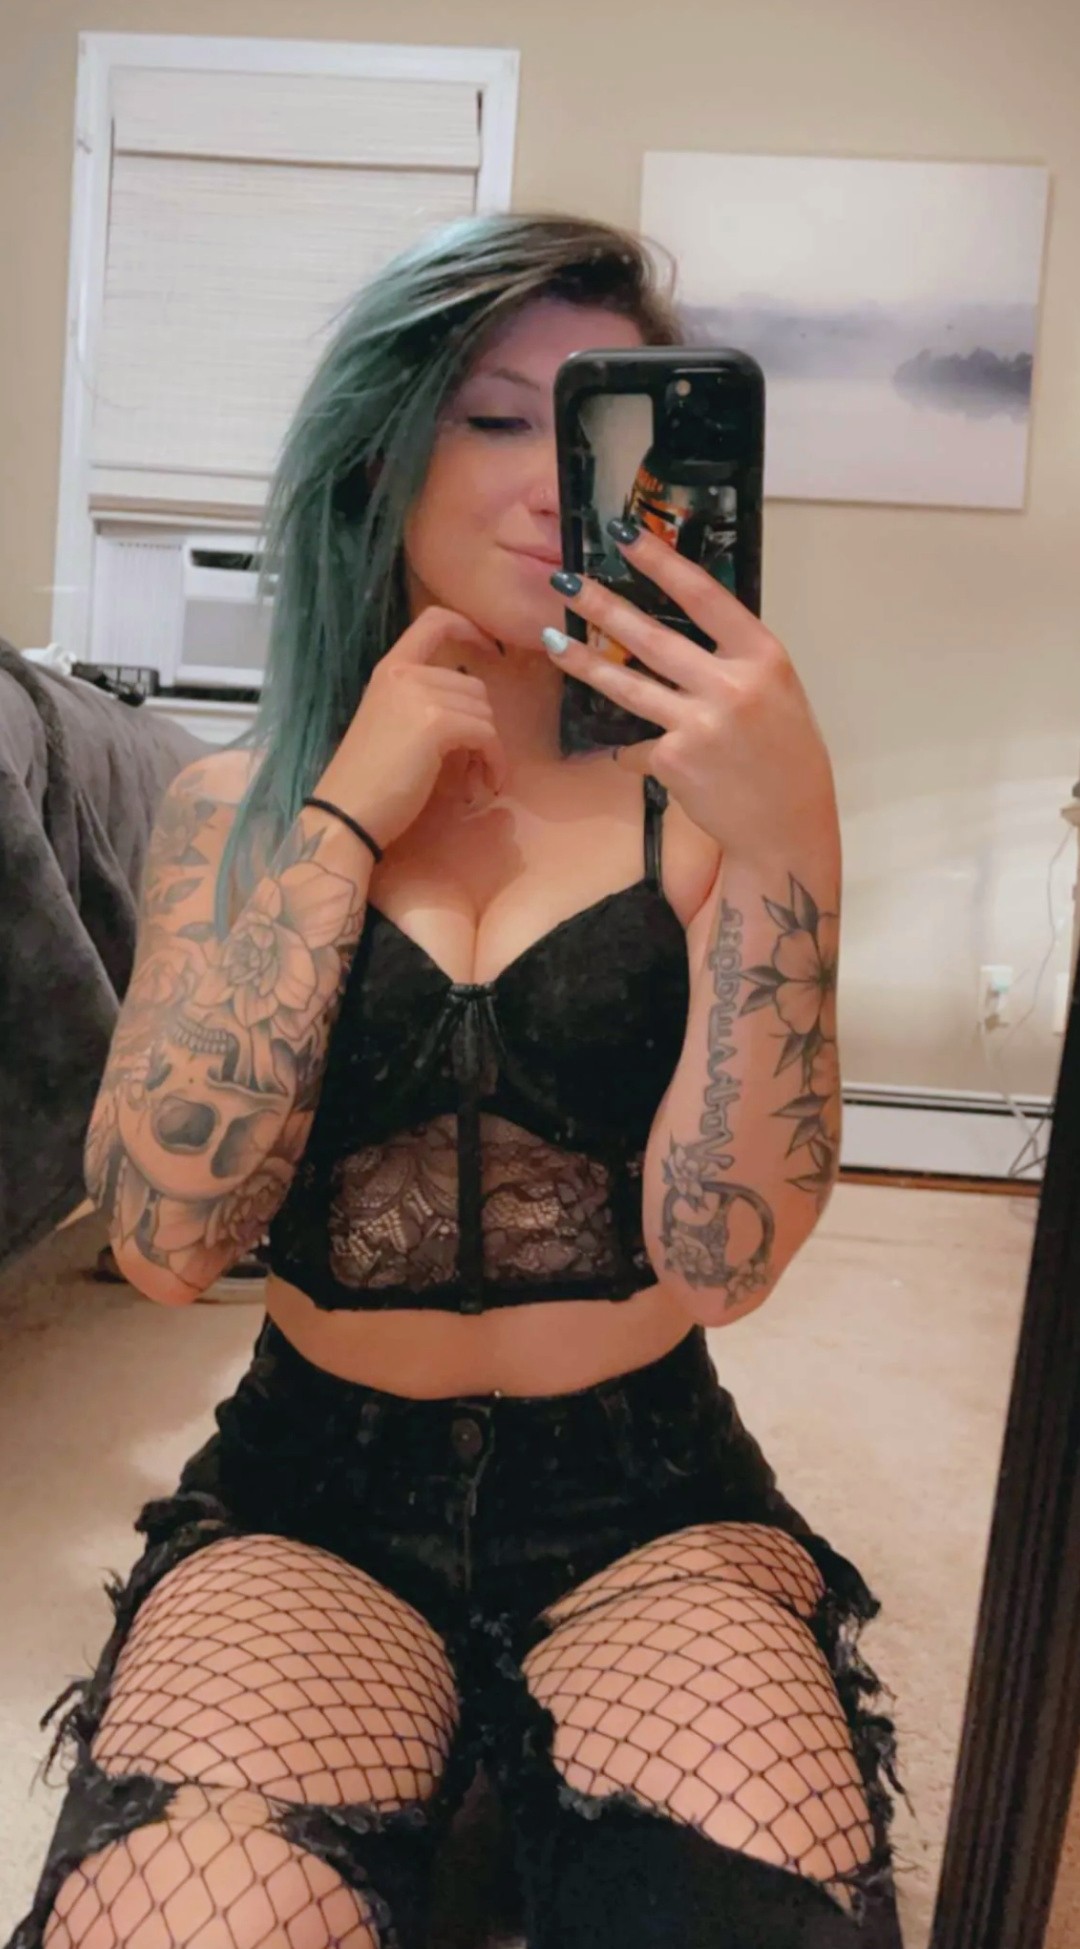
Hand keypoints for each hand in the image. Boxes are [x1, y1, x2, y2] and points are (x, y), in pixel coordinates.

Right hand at [315, 606, 509, 852]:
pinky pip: (487, 735)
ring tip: (474, 777)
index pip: (434, 621)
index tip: (490, 650)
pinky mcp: (437, 724)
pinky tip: (485, 782)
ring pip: (484, 713)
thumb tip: (469, 709)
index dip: (469, 627)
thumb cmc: (366, 781)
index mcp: (390, 670)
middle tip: (474, 761)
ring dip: (488, 748)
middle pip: (474, 686)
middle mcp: (405, 674)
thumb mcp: (390, 724)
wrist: (345, 813)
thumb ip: (421, 703)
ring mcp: (420, 696)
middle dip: (481, 725)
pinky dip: (494, 760)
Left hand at [545, 523, 838, 868]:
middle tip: (566, 581)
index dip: (660, 562)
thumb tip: (679, 628)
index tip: (625, 535)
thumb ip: (733, 659)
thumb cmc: (783, 754)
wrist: (785, 824)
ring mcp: (698, 724)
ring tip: (552, 640)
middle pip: (651, 637)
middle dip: (602, 606)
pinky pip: (637, 745)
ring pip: (627, 686)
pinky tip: (655, 760)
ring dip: (584, 662)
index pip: (703, 596)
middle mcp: (730, 684)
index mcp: (762, 656)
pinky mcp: (672, 760)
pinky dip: (638, 750)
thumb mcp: (775, 691)